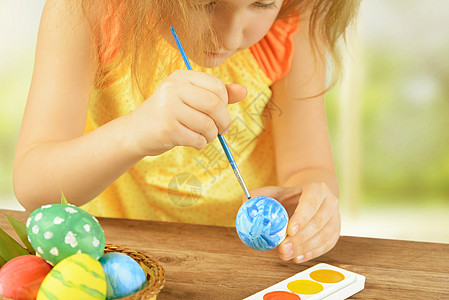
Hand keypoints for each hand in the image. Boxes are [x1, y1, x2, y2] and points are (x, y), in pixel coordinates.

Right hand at [129, 69, 246, 155]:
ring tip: (204, 136)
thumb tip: (244, 91)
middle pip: (215, 105)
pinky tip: (193, 141)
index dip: (225, 103)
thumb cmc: (169, 114)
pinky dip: (200, 143)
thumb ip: (217, 94)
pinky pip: (197, 138)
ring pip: (208, 124)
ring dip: (211, 135)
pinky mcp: (167, 128)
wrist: (137, 131)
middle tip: (221, 130)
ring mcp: (168, 108)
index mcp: (181, 77)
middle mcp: (173, 88)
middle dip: (224, 122)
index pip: (217, 86)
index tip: (220, 114)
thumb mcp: (191, 98)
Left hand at [242, 183, 339, 262]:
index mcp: (317, 188)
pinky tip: (297, 258)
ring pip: (324, 235)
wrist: (311, 197)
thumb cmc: (291, 196)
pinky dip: (312, 253)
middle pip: (318, 222)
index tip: (289, 231)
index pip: (311, 203)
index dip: (301, 217)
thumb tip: (245, 201)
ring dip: (304, 248)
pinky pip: (326, 245)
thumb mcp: (277, 192)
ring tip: (286, 255)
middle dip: (300, 238)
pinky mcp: (336, 231)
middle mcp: (330, 202)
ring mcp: (336, 218)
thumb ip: (261, 195)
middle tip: (282, 248)